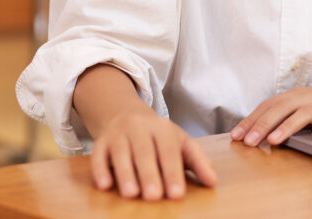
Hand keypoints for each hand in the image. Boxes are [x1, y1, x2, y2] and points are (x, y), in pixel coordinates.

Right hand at [90, 109, 217, 200]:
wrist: (125, 114)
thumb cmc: (159, 137)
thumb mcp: (181, 143)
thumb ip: (198, 161)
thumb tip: (213, 182)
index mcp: (162, 129)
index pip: (169, 151)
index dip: (172, 172)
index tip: (176, 194)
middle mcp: (139, 128)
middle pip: (144, 151)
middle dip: (149, 174)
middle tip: (154, 196)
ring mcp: (118, 134)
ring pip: (121, 153)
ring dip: (125, 173)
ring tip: (131, 194)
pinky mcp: (101, 142)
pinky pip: (98, 154)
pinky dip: (100, 169)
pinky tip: (105, 185)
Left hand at [230, 83, 311, 146]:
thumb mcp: (300, 108)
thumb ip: (281, 117)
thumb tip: (254, 132)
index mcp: (294, 96)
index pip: (267, 106)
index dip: (251, 120)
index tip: (236, 136)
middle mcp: (307, 98)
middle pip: (281, 109)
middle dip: (263, 125)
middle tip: (249, 143)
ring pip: (304, 115)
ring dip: (287, 127)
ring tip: (274, 141)